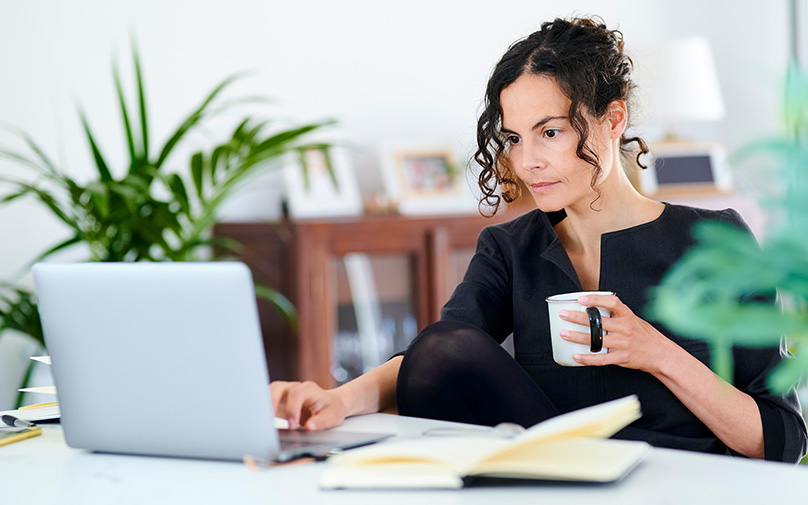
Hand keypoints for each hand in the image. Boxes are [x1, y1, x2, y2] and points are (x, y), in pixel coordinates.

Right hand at [270, 380, 346, 430]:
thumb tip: (309, 427)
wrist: (331, 404)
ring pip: (270, 391)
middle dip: (272, 402)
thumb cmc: (331, 409)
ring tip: (263, 419)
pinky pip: (267, 399)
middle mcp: (295, 387)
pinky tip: (261, 418)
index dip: (292, 409)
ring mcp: (286, 392)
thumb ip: (321, 422)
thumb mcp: (332, 416)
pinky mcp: (279, 400)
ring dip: (265, 404)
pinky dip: (263, 407)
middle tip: (271, 420)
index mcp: (309, 389)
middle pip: (278, 387)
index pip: (296, 394)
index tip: (292, 425)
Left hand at [559, 293, 675, 374]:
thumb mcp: (633, 319)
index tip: (581, 299)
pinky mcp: (622, 357)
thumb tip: (593, 308)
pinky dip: (587, 358)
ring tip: (564, 334)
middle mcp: (625, 328)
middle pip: (598, 321)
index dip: (596, 299)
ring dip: (577, 337)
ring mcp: (623, 343)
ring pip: (596, 340)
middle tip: (563, 315)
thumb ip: (616, 315)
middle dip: (578, 317)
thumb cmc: (644, 335)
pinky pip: (601, 359)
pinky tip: (576, 356)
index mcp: (627, 316)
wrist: (661, 354)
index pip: (612, 302)